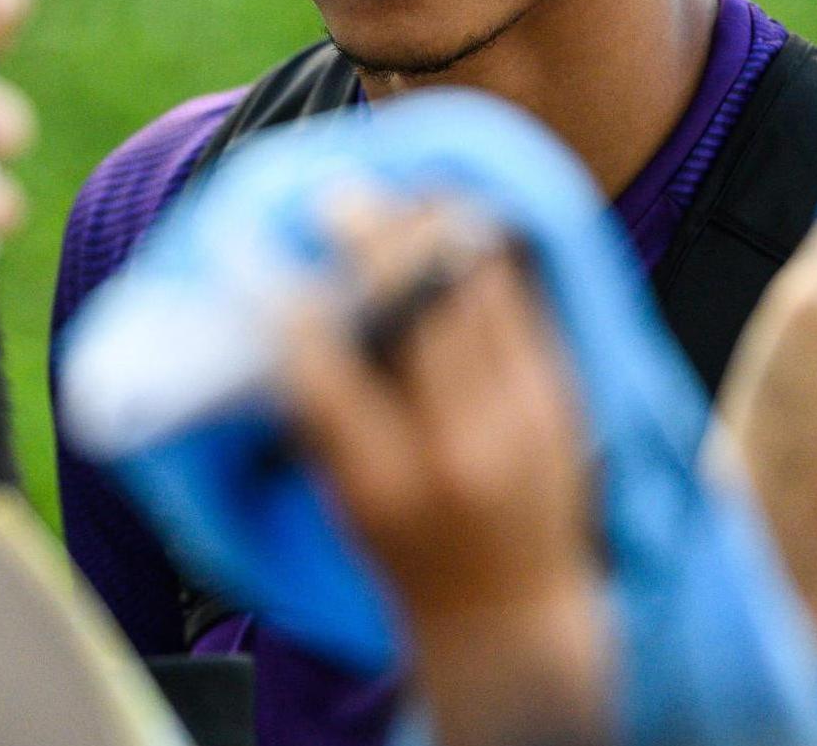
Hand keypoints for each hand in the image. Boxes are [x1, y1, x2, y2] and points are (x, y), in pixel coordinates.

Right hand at [280, 196, 607, 745]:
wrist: (515, 619)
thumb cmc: (405, 560)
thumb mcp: (342, 500)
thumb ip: (319, 413)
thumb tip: (285, 310)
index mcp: (383, 486)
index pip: (321, 373)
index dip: (282, 305)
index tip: (254, 256)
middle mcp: (457, 450)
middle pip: (414, 309)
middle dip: (370, 241)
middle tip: (338, 200)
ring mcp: (521, 419)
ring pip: (476, 291)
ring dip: (434, 233)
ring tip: (401, 198)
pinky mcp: (562, 399)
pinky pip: (519, 305)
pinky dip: (482, 260)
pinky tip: (457, 229)